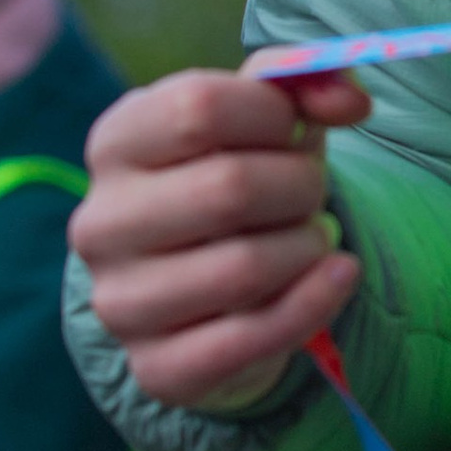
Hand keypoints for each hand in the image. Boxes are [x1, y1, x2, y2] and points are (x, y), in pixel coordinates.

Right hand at [71, 66, 368, 411]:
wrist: (213, 294)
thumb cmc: (237, 180)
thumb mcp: (262, 120)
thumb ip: (302, 83)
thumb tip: (350, 95)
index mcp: (114, 144)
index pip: (199, 107)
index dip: (274, 114)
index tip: (294, 129)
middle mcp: (100, 223)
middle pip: (230, 188)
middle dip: (300, 186)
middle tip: (311, 193)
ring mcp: (121, 301)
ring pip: (244, 268)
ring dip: (308, 246)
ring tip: (312, 238)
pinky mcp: (157, 367)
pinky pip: (253, 337)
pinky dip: (315, 301)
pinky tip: (338, 276)